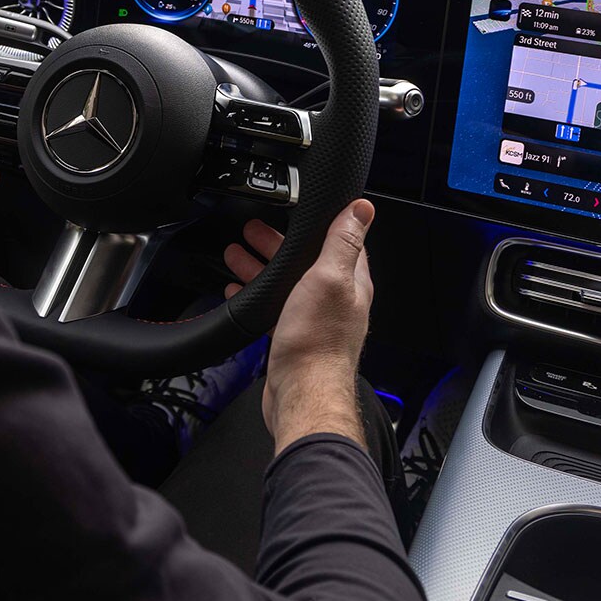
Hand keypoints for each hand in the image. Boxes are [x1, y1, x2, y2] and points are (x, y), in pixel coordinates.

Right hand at [223, 201, 375, 453]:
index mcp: (351, 282)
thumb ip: (344, 241)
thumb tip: (363, 208)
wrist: (302, 393)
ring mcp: (315, 320)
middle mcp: (336, 300)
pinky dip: (257, 294)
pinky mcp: (295, 337)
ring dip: (262, 266)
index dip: (317, 222)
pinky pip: (275, 307)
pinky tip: (239, 291)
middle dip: (278, 243)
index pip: (340, 240)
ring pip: (287, 283)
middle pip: (306, 261)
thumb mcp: (330, 277)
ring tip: (236, 253)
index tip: (296, 208)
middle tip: (252, 229)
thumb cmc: (317, 342)